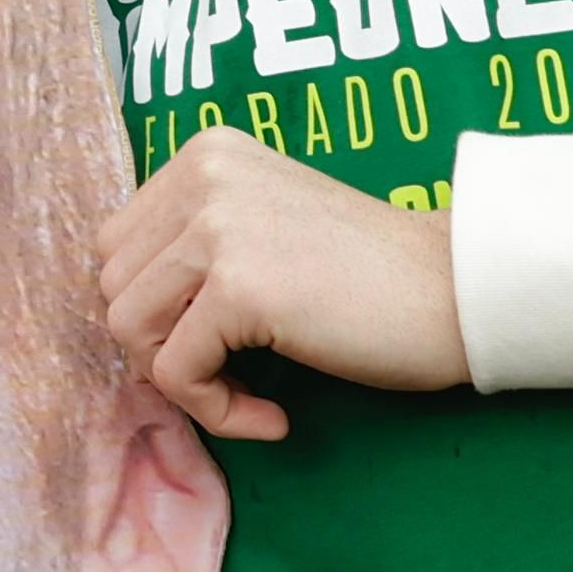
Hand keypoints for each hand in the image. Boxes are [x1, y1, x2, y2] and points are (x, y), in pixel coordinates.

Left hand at [95, 124, 467, 441]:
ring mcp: (218, 226)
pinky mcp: (238, 286)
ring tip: (250, 394)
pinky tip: (275, 417)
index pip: (117, 245)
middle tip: (228, 372)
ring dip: (185, 382)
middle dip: (159, 345)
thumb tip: (119, 313)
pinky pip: (176, 374)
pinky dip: (218, 411)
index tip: (213, 340)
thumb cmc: (371, 278)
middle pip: (113, 285)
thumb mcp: (264, 229)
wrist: (459, 291)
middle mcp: (203, 175)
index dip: (153, 308)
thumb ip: (194, 245)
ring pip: (129, 328)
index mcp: (205, 154)